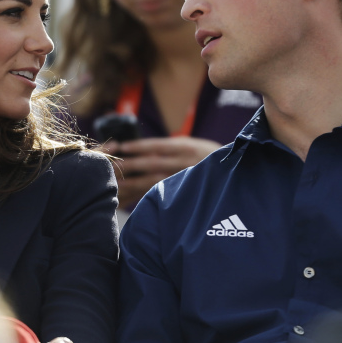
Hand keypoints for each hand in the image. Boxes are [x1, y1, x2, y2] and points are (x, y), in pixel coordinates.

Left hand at [104, 137, 221, 208]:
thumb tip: (138, 148)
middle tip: (109, 164)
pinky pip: (157, 194)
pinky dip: (140, 196)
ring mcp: (182, 180)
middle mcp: (183, 163)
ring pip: (152, 181)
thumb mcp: (190, 144)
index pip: (157, 145)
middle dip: (130, 164)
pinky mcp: (181, 193)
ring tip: (112, 182)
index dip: (139, 146)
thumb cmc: (205, 157)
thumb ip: (168, 147)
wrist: (232, 174)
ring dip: (131, 182)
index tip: (122, 146)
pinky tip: (125, 197)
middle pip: (152, 163)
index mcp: (184, 147)